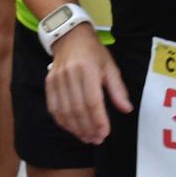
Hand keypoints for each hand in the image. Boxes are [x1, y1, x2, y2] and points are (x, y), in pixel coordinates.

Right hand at [45, 29, 129, 145]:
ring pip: (65, 111)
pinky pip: (53, 107)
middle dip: (88, 128)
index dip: (99, 120)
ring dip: (76, 128)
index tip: (105, 133)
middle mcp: (70, 75)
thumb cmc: (94, 53)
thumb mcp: (110, 67)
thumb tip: (126, 109)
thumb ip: (117, 89)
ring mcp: (57, 80)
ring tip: (87, 138)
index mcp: (88, 70)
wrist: (69, 37)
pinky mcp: (49, 83)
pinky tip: (72, 129)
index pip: (92, 101)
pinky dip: (62, 122)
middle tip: (97, 139)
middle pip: (78, 109)